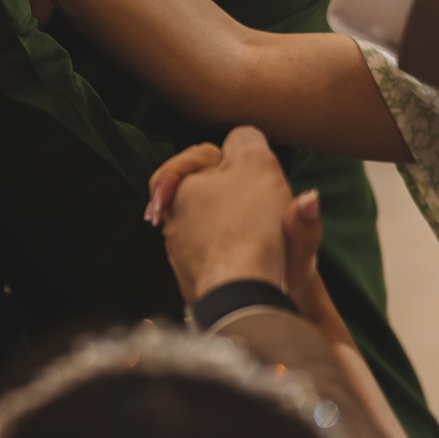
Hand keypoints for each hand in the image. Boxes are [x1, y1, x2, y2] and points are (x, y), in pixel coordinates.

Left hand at [149, 125, 292, 301]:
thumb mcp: (258, 164)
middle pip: (215, 193)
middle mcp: (172, 220)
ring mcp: (181, 254)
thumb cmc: (250, 226)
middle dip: (240, 195)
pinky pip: (222, 258)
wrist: (243, 297)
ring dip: (241, 227)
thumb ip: (248, 141)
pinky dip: (238, 255)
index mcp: (180, 187)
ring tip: (266, 237)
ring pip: (219, 227)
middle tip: (266, 206)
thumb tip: (242, 141)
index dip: (239, 159)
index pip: (206, 154)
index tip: (256, 176)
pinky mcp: (196, 281)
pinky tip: (257, 262)